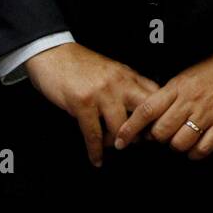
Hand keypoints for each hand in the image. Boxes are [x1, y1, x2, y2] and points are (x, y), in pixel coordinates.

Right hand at [24, 42, 158, 166]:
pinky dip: (95, 151)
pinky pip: (94, 134)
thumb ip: (128, 86)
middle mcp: (120, 84)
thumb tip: (144, 108)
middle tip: (138, 143)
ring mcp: (102, 93)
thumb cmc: (81, 65)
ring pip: (120, 128)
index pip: (155, 97)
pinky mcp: (82, 103)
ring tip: (114, 148)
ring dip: (117, 143)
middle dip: (143, 132)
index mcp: (129, 76)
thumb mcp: (112, 71)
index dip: (159, 116)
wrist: (53, 54)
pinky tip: (97, 159)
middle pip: (144, 113)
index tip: (156, 131)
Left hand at [114, 49, 212, 159]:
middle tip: (163, 135)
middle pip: (161, 132)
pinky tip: (196, 145)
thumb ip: (168, 95)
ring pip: (179, 143)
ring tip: (181, 138)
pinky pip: (202, 150)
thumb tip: (149, 117)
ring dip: (176, 146)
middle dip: (157, 138)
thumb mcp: (186, 76)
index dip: (130, 128)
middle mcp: (190, 101)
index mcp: (178, 87)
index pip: (147, 110)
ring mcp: (208, 114)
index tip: (121, 140)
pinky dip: (195, 153)